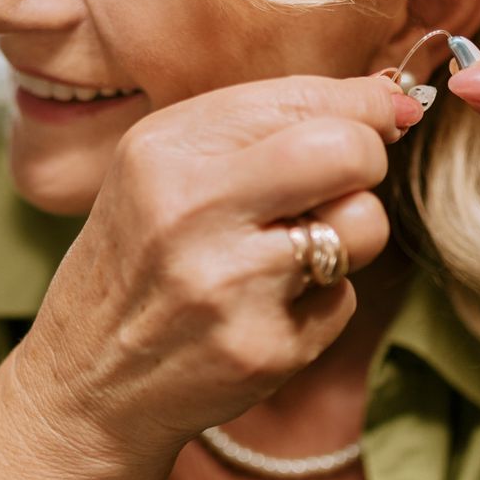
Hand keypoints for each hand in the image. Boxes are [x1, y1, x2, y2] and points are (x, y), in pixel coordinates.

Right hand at [11, 73, 424, 465]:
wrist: (86, 382)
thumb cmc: (138, 258)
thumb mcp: (162, 168)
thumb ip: (262, 125)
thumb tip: (394, 98)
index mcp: (163, 149)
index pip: (302, 97)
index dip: (364, 107)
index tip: (380, 118)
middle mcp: (190, 209)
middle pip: (347, 152)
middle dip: (366, 161)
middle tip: (339, 183)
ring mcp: (228, 285)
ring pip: (363, 224)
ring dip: (346, 236)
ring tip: (287, 253)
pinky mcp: (262, 348)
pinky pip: (343, 298)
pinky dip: (317, 302)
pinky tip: (261, 311)